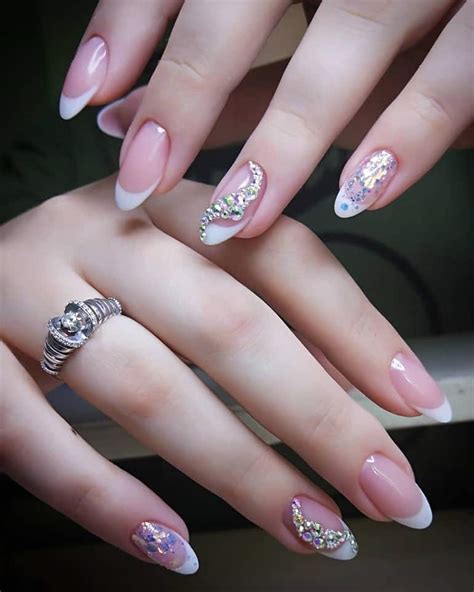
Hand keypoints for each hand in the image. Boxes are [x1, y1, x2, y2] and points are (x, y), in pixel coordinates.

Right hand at [1, 178, 447, 572]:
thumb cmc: (95, 276)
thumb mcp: (177, 267)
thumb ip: (252, 303)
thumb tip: (351, 380)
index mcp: (166, 205)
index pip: (281, 254)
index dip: (356, 328)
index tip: (416, 402)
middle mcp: (100, 232)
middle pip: (227, 324)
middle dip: (318, 418)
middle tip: (385, 491)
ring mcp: (26, 290)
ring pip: (147, 387)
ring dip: (240, 470)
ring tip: (312, 529)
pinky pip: (38, 438)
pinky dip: (108, 499)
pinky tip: (175, 547)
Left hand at [60, 0, 472, 237]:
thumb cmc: (396, 31)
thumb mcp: (310, 42)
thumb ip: (234, 76)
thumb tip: (128, 110)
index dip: (129, 23)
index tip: (84, 97)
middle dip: (186, 89)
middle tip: (143, 176)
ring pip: (350, 36)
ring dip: (285, 138)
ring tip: (236, 219)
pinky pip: (457, 73)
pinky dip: (407, 136)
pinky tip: (356, 197)